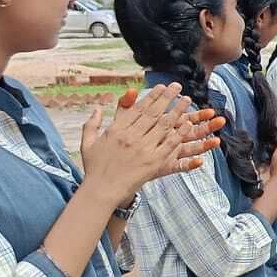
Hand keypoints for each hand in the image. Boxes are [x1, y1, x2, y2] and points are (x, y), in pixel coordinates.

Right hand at [81, 84, 217, 202]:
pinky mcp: (154, 162)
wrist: (101, 190)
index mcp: (116, 130)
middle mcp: (130, 137)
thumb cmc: (94, 167)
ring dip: (177, 111)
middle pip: (153, 113)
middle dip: (166, 97)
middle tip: (177, 87)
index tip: (160, 86)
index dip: (150, 96)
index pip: (137, 109)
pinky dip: (180, 133)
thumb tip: (96, 108)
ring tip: (187, 100)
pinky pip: (170, 144)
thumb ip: (92, 124)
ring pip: (164, 126)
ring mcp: (143, 149)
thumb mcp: (88, 143)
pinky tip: (189, 124)